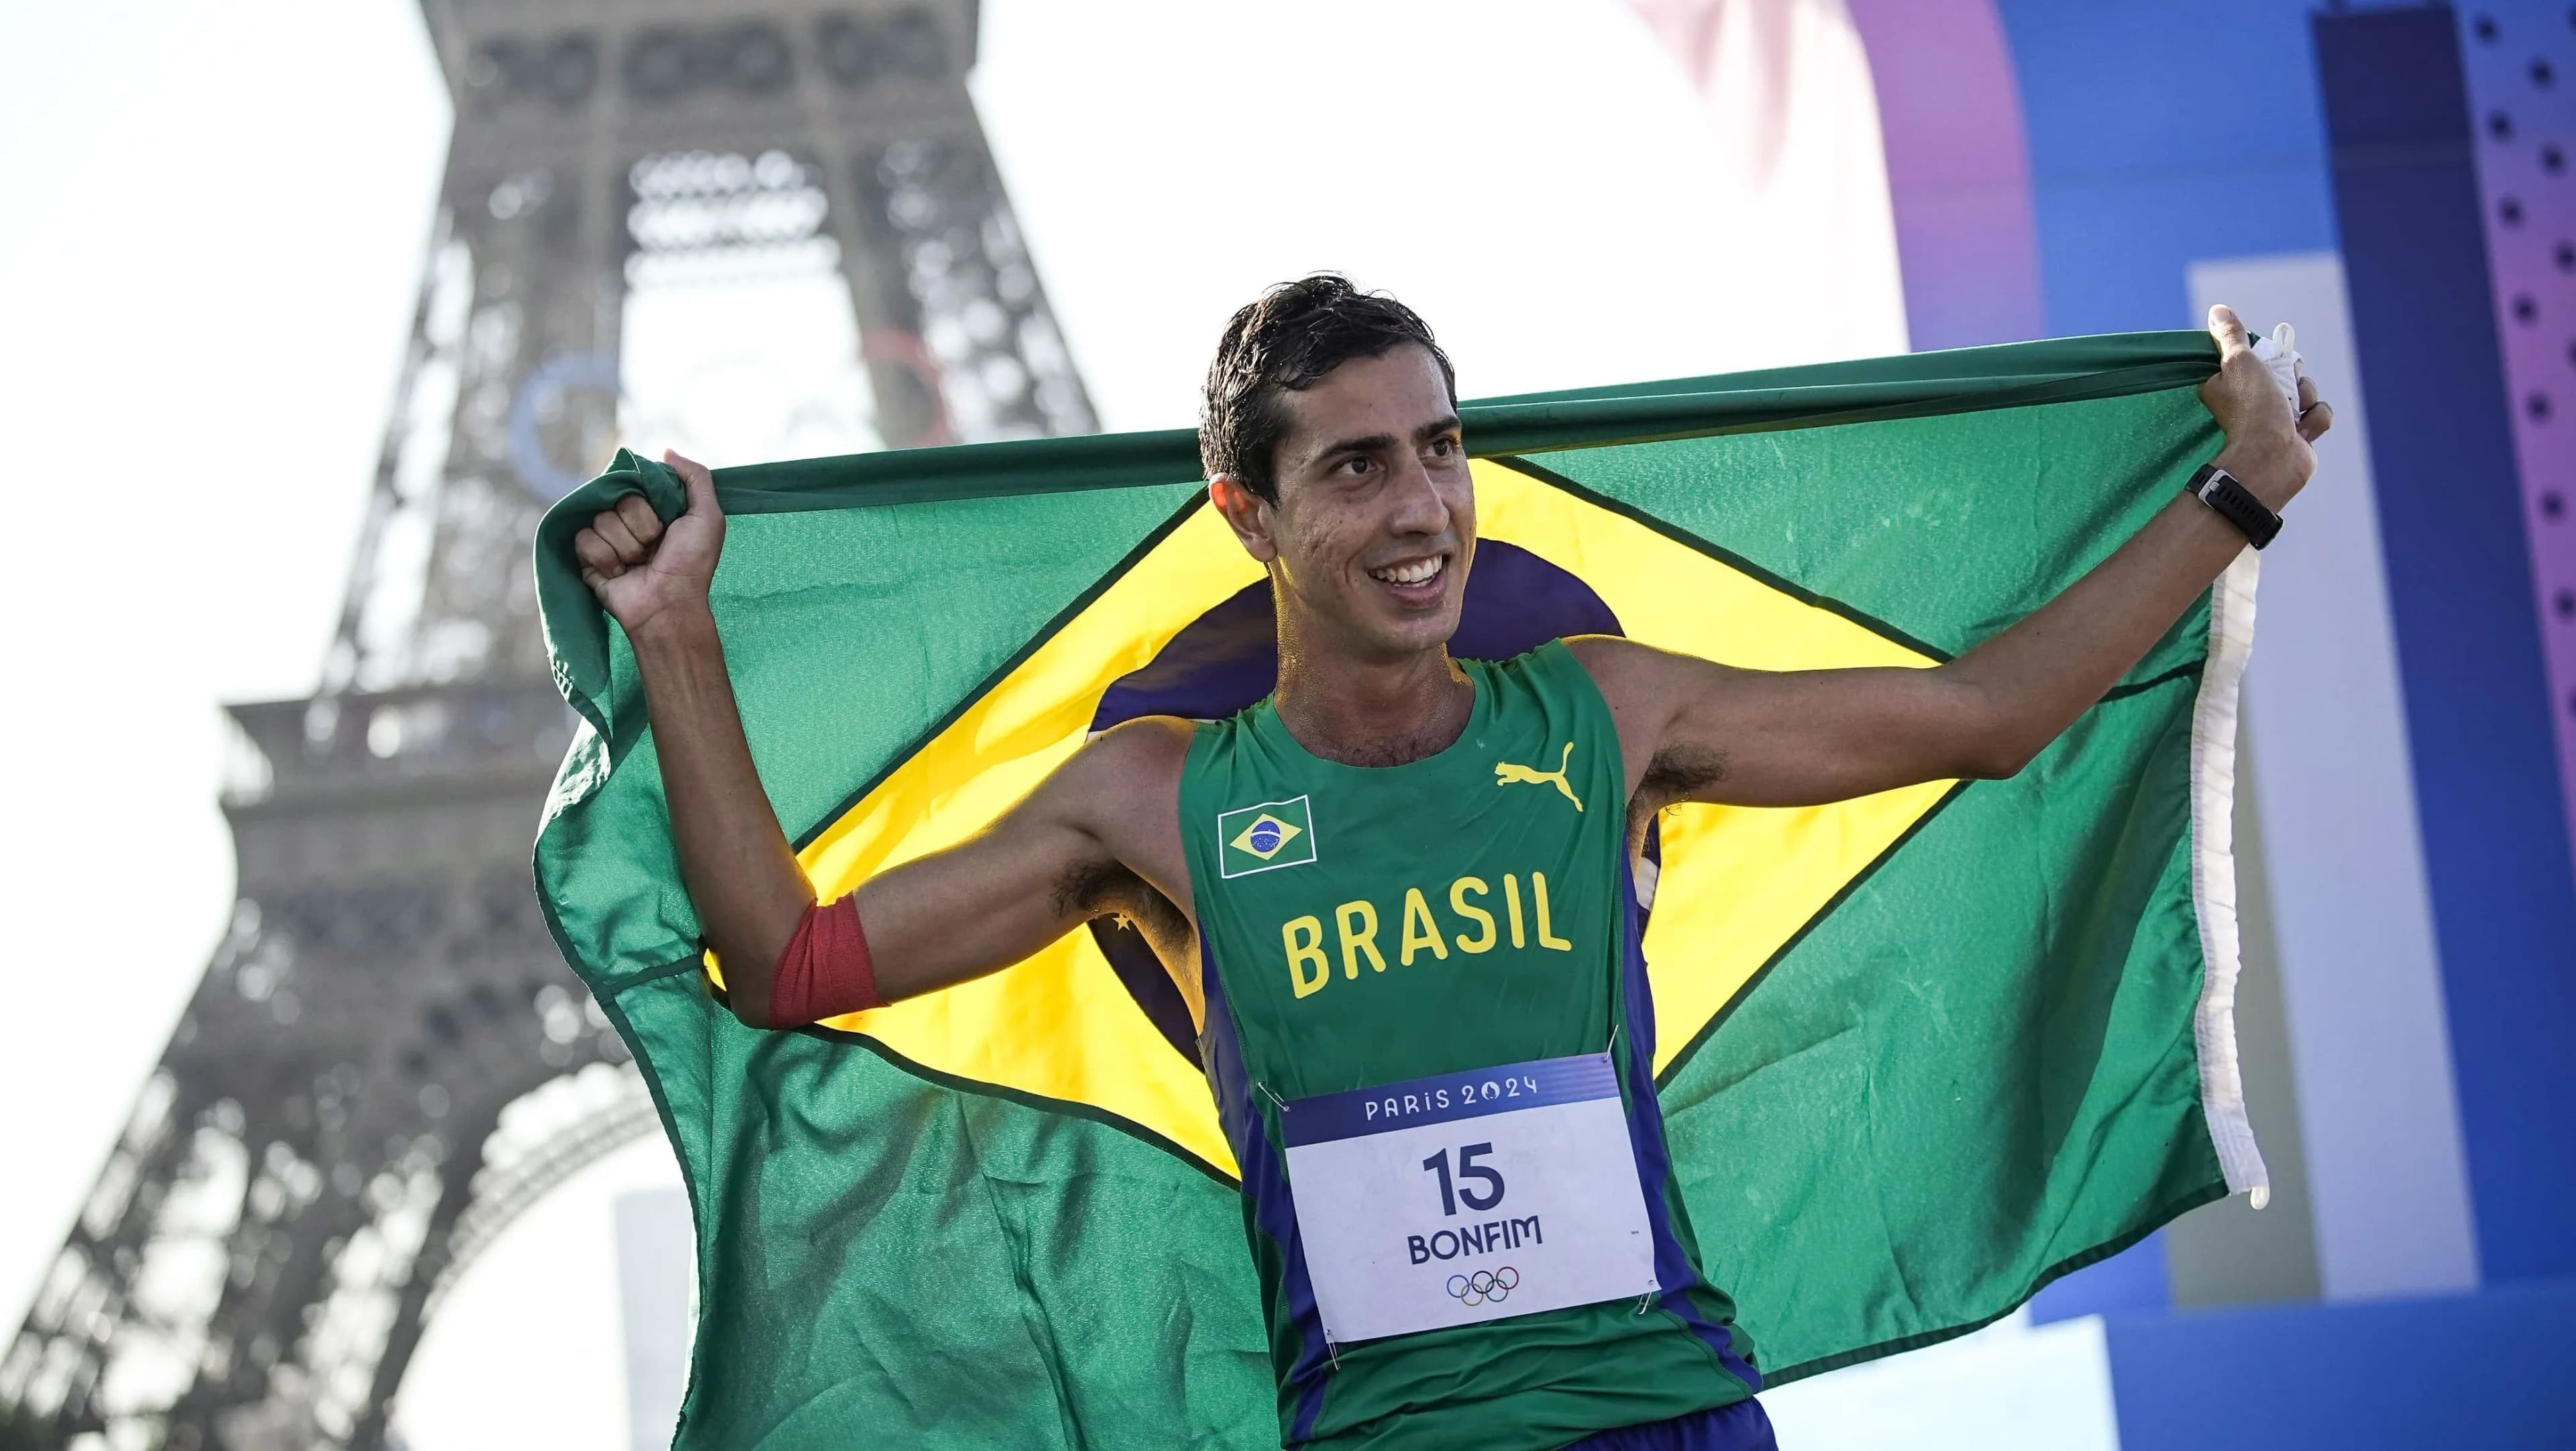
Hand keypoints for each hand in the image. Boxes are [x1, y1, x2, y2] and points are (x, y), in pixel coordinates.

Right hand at [574, 450, 724, 640]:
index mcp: (654, 509)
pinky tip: (620, 573)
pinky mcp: (588, 558)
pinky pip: (584, 539)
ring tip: (639, 564)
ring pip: (600, 519)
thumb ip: (695, 477)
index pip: (634, 481)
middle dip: (641, 525)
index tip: (667, 521)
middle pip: (617, 499)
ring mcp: (607, 539)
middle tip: (655, 547)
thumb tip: (666, 451)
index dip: (649, 501)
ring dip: (625, 546)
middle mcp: (629, 521)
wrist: (669, 605)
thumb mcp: (708, 516)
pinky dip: (605, 558)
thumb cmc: (692, 563)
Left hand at [2198, 304, 2334, 509]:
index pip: (2261, 357)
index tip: (2267, 361)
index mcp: (2232, 384)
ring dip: (2305, 399)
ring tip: (2289, 414)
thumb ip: (2230, 336)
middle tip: (2281, 388)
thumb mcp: (2238, 362)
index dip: (2270, 357)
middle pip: (2288, 371)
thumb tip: (2218, 311)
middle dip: (2293, 377)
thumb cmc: (2251, 409)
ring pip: (2307, 391)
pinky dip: (2314, 421)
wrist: (2271, 458)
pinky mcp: (2299, 434)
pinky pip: (2319, 414)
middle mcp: (2253, 401)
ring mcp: (2277, 418)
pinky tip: (2300, 433)